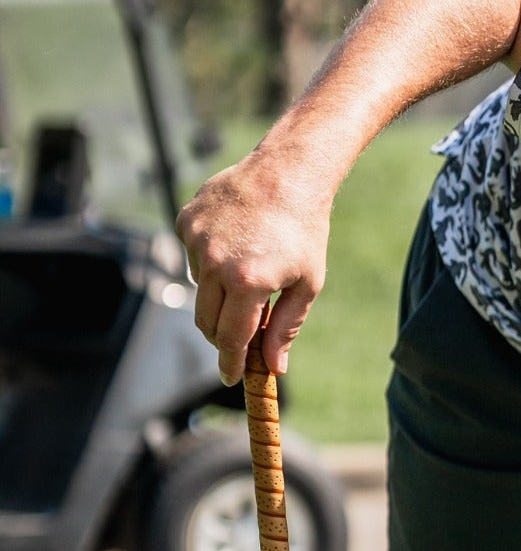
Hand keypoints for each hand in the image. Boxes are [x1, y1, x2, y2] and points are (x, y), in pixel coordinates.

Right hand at [176, 151, 330, 383]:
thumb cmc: (304, 231)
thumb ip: (286, 327)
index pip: (230, 338)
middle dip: (222, 337)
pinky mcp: (185, 221)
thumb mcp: (306, 284)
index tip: (230, 378)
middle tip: (240, 340)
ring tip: (250, 270)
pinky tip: (235, 243)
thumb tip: (273, 367)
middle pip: (206, 321)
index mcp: (247, 282)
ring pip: (200, 288)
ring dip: (220, 293)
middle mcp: (215, 262)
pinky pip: (193, 257)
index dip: (230, 362)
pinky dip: (211, 262)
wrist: (286, 173)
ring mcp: (196, 240)